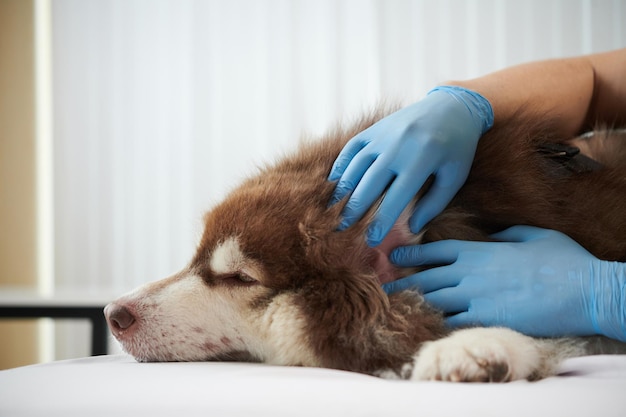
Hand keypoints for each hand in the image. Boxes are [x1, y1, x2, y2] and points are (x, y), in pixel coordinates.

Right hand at [328, 86, 492, 246]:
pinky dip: (340, 166)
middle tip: (341, 229)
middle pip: (369, 183)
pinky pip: (351, 148)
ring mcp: (383, 135)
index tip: (372, 240)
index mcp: (422, 159)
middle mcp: (398, 145)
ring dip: (342, 190)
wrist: (451, 106)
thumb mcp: (455, 176)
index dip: (382, 220)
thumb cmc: (457, 147)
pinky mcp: (374, 128)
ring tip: (332, 211)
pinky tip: (333, 184)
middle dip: (354, 209)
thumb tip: (412, 228)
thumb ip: (435, 203)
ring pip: (355, 166)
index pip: (396, 197)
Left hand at [383, 226, 625, 340]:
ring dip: (413, 301)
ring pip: (434, 299)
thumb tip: (495, 233)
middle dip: (402, 280)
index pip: (436, 250)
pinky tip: (423, 322)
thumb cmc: (563, 260)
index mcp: (480, 250)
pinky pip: (452, 321)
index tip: (393, 254)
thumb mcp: (534, 235)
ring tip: (393, 303)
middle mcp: (471, 273)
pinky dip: (436, 321)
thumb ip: (507, 232)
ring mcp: (476, 296)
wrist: (583, 291)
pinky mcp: (486, 318)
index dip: (412, 252)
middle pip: (427, 277)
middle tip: (382, 284)